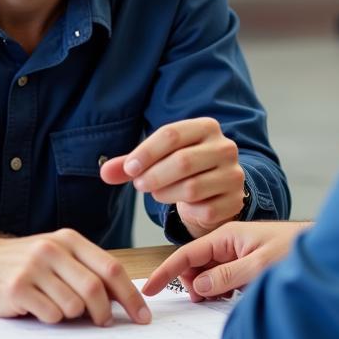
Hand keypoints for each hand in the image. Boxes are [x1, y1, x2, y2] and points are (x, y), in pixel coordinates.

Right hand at [0, 221, 150, 325]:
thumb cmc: (25, 262)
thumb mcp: (58, 255)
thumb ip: (87, 270)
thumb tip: (123, 300)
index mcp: (70, 240)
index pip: (111, 269)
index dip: (130, 296)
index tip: (142, 317)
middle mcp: (54, 249)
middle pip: (95, 290)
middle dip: (104, 314)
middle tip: (104, 324)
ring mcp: (34, 268)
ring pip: (73, 306)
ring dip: (70, 316)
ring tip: (55, 305)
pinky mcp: (17, 288)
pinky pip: (50, 315)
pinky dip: (50, 318)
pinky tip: (37, 308)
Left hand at [99, 117, 244, 237]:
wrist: (218, 189)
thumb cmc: (185, 169)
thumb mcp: (159, 159)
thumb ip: (131, 164)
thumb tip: (104, 173)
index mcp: (207, 127)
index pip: (172, 134)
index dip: (146, 152)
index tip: (129, 169)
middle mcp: (225, 147)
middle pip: (182, 161)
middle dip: (153, 176)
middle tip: (139, 184)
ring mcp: (233, 175)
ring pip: (191, 187)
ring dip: (165, 194)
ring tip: (157, 193)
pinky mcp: (234, 200)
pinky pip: (203, 209)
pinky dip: (186, 211)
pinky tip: (182, 205)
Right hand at [143, 221, 309, 300]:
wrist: (324, 251)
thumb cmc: (296, 251)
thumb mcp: (260, 265)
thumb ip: (228, 275)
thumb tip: (199, 285)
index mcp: (227, 235)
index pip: (187, 253)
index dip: (166, 271)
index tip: (149, 289)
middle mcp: (229, 243)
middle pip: (194, 265)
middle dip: (192, 283)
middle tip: (204, 300)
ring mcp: (236, 255)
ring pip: (207, 274)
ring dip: (208, 288)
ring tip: (224, 297)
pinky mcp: (244, 266)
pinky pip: (222, 280)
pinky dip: (221, 290)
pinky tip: (233, 297)